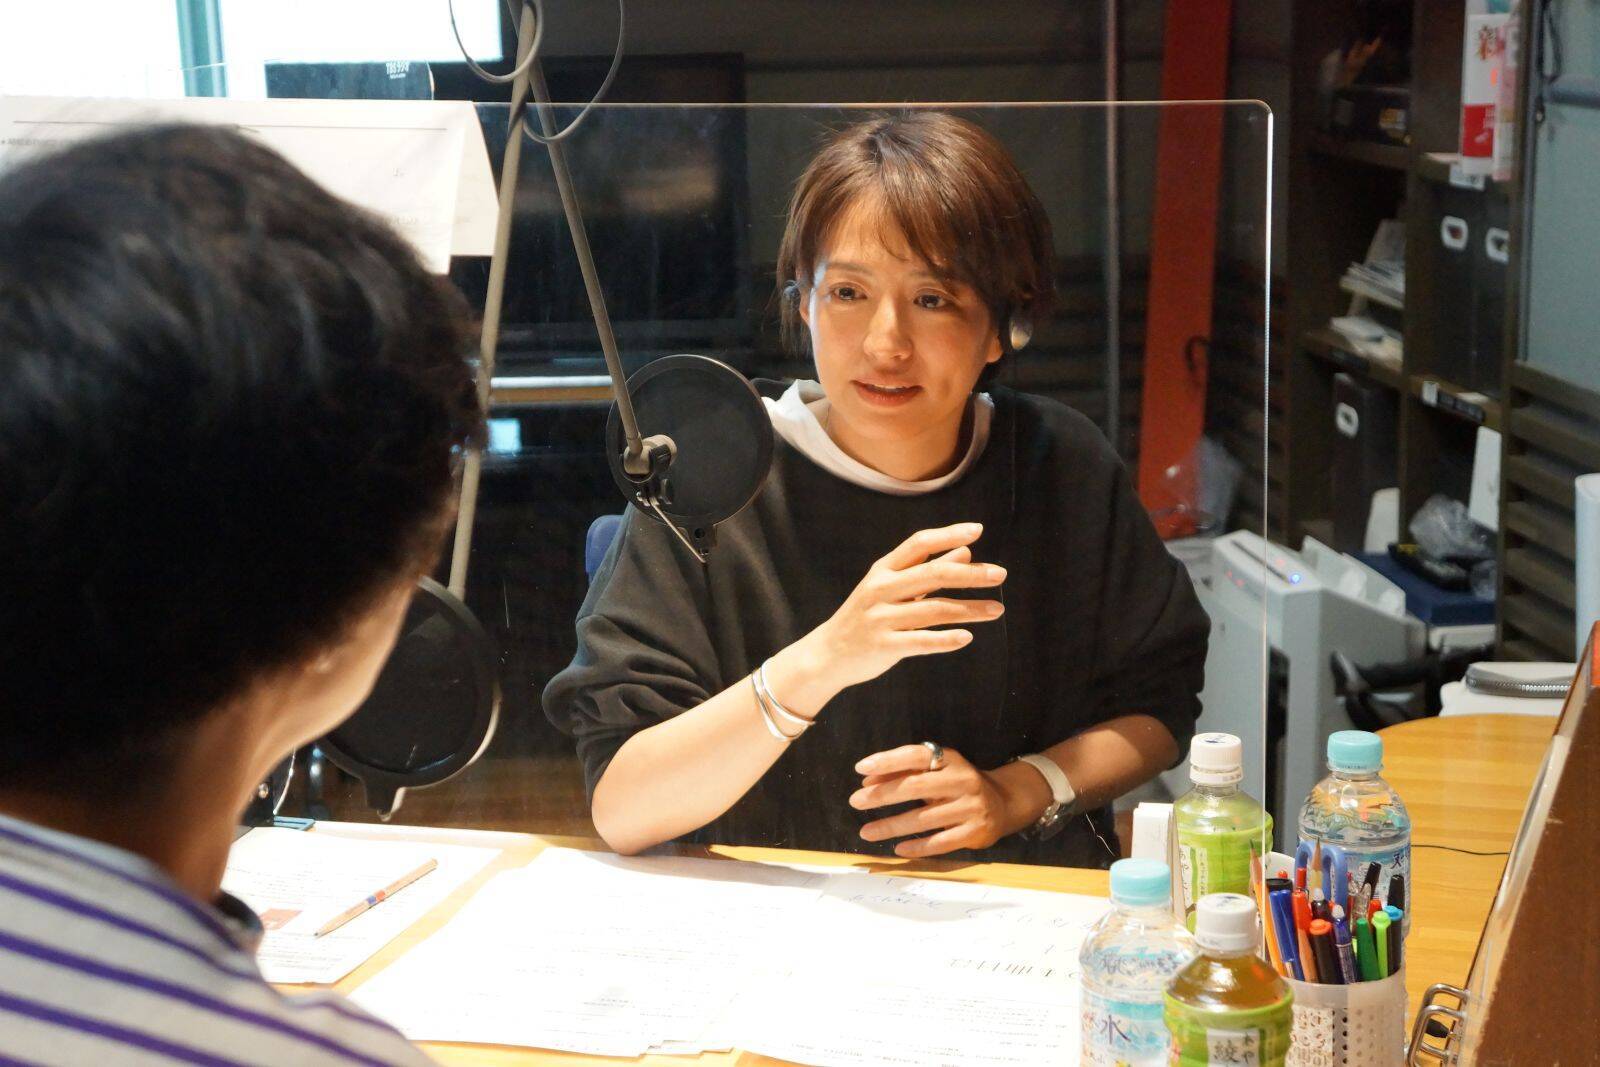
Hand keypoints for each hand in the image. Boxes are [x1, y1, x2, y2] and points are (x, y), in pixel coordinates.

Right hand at [798, 523, 1005, 693]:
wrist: (828, 654)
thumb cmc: (867, 616)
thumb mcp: (892, 588)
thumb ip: (927, 570)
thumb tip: (966, 552)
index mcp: (883, 570)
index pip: (919, 544)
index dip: (948, 535)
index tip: (978, 530)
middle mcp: (881, 589)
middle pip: (933, 575)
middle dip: (970, 574)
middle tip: (1000, 575)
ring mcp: (881, 618)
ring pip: (934, 610)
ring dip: (970, 610)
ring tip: (997, 610)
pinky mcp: (883, 646)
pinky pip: (921, 641)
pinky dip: (945, 640)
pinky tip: (967, 637)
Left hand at [848, 744, 1048, 857]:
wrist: (1004, 803)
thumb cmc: (958, 785)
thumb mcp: (935, 772)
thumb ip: (903, 772)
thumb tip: (867, 781)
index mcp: (950, 760)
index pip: (916, 755)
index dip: (887, 760)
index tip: (860, 768)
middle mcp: (963, 780)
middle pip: (916, 786)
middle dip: (883, 795)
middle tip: (856, 801)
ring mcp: (971, 807)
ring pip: (924, 818)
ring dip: (891, 826)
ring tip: (866, 831)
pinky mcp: (975, 832)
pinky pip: (941, 842)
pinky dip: (918, 847)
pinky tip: (898, 848)